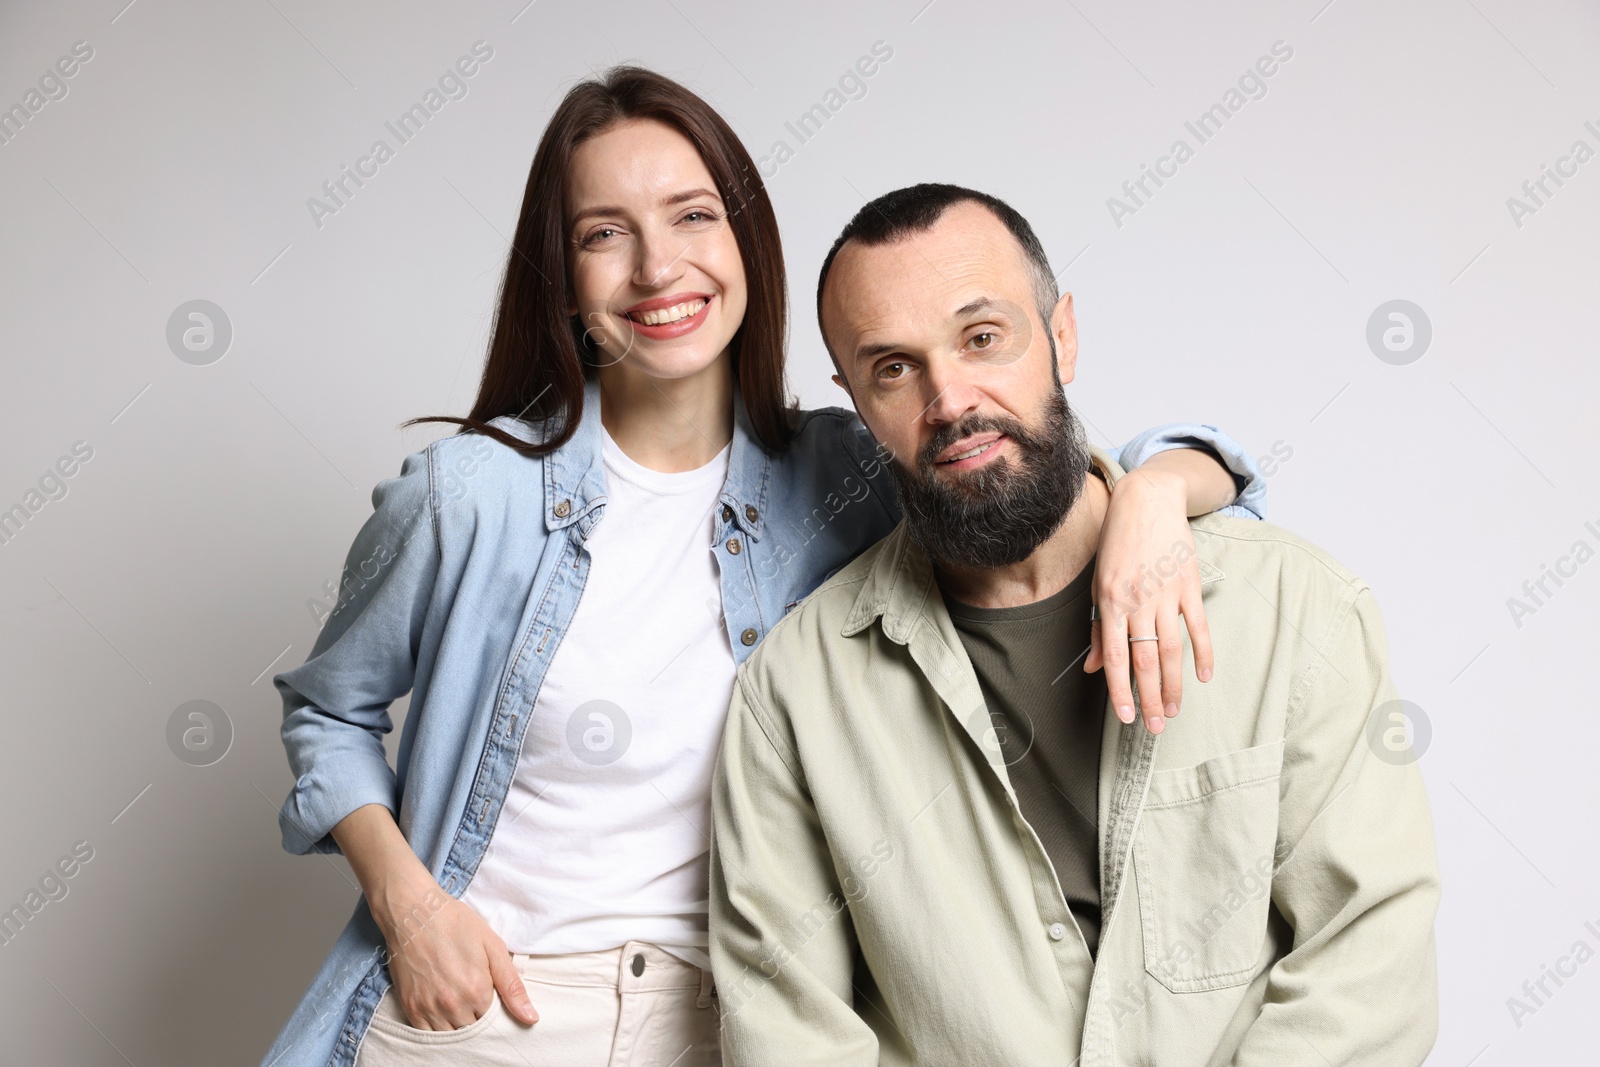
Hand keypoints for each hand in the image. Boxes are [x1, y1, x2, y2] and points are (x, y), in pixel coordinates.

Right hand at [375, 869, 538, 1030]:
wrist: (414, 912)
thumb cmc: (456, 924)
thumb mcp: (493, 946)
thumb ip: (512, 986)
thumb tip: (531, 1018)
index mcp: (477, 991)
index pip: (494, 1022)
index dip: (494, 1012)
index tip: (490, 997)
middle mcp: (453, 1005)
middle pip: (472, 1031)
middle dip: (477, 1020)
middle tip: (473, 997)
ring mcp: (429, 1008)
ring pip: (450, 1037)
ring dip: (458, 1026)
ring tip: (459, 1004)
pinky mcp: (410, 1007)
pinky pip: (426, 1035)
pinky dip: (436, 1029)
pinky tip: (442, 1012)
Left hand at [1085, 467, 1214, 733]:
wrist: (1146, 500)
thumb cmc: (1116, 543)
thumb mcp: (1097, 583)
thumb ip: (1098, 627)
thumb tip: (1092, 667)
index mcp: (1110, 603)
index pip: (1115, 657)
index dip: (1120, 691)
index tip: (1127, 717)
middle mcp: (1137, 602)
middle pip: (1145, 661)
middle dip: (1150, 698)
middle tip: (1155, 727)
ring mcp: (1165, 595)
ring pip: (1171, 650)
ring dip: (1174, 684)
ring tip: (1174, 711)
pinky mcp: (1188, 586)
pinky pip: (1197, 626)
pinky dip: (1203, 653)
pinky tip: (1203, 676)